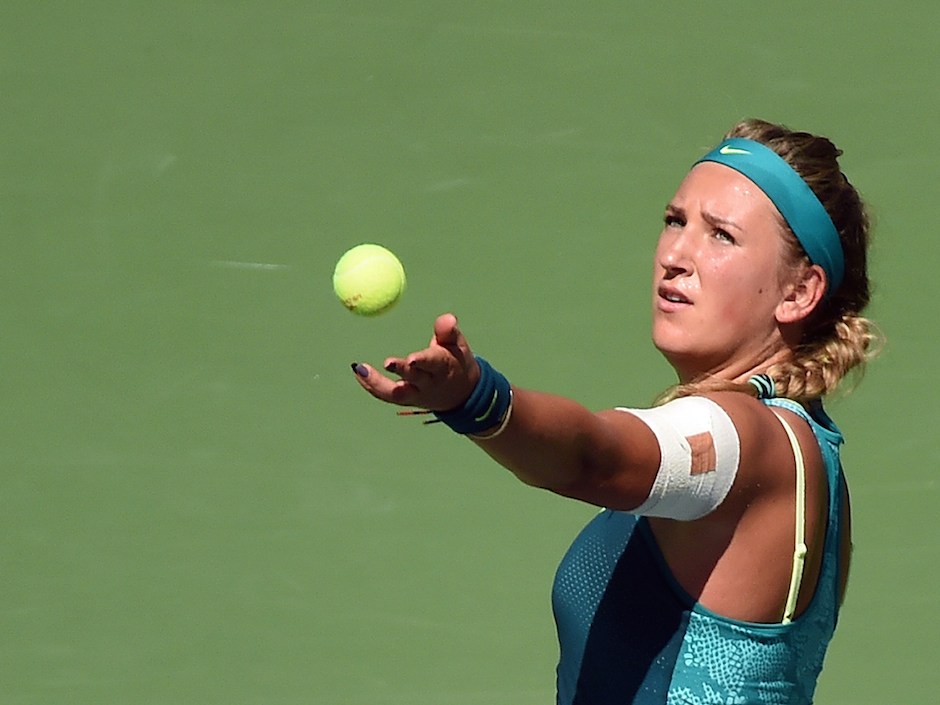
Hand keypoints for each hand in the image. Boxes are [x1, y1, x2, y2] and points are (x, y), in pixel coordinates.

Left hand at [352, 313, 480, 411]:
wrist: (461, 393)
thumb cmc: (456, 361)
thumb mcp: (458, 344)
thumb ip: (448, 331)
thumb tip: (448, 317)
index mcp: (443, 367)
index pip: (433, 364)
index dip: (423, 361)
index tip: (413, 358)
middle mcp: (429, 384)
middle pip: (414, 379)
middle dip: (401, 371)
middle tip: (387, 362)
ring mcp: (416, 394)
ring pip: (396, 393)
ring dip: (377, 382)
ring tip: (359, 368)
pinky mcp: (406, 399)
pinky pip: (386, 395)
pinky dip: (370, 385)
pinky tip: (358, 372)